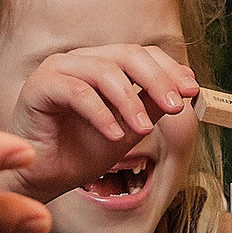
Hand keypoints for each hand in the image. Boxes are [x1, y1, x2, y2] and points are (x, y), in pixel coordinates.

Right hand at [0, 43, 200, 202]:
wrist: (44, 179)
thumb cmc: (81, 153)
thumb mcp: (129, 128)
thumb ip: (151, 106)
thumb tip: (185, 88)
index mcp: (100, 64)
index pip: (141, 53)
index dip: (169, 69)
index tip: (192, 92)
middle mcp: (79, 60)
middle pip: (127, 54)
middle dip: (157, 80)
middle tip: (176, 106)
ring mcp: (57, 69)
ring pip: (104, 71)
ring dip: (130, 101)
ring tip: (144, 129)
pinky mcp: (39, 86)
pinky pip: (77, 92)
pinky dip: (101, 114)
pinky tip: (115, 135)